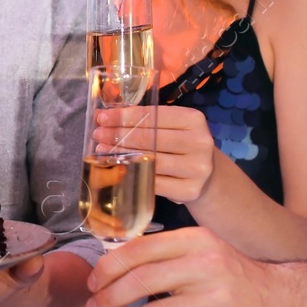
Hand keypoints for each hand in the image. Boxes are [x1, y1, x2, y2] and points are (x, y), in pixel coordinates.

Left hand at [86, 228, 278, 306]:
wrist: (279, 299)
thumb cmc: (229, 275)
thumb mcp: (201, 250)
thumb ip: (164, 255)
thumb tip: (111, 267)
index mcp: (194, 240)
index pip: (140, 250)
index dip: (109, 268)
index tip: (92, 283)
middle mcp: (205, 265)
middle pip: (142, 281)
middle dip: (109, 299)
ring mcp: (215, 298)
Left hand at [95, 104, 217, 205]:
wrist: (207, 175)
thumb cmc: (181, 146)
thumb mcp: (172, 127)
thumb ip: (146, 120)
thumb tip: (105, 116)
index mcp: (194, 120)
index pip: (154, 115)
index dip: (125, 116)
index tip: (103, 117)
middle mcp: (199, 142)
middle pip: (150, 138)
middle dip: (119, 135)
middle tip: (99, 134)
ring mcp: (196, 168)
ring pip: (150, 161)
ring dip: (122, 155)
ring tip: (102, 150)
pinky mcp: (189, 190)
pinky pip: (154, 182)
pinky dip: (133, 175)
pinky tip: (118, 169)